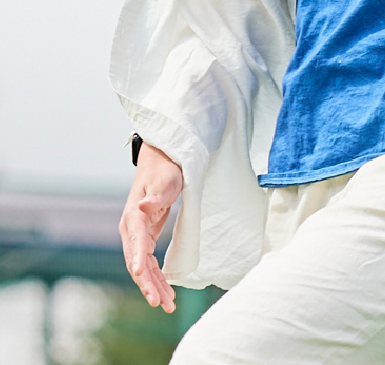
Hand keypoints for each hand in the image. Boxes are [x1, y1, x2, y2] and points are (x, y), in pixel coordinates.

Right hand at [119, 143, 182, 311]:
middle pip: (137, 262)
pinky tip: (167, 292)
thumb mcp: (164, 180)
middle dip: (147, 284)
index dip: (139, 262)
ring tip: (168, 305)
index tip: (142, 278)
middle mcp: (131, 229)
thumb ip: (155, 196)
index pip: (135, 244)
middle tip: (159, 303)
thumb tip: (143, 207)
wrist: (161, 163)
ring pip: (143, 268)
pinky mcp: (145, 238)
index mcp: (133, 217)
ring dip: (154, 287)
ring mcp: (137, 236)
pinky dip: (157, 278)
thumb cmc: (164, 171)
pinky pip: (150, 263)